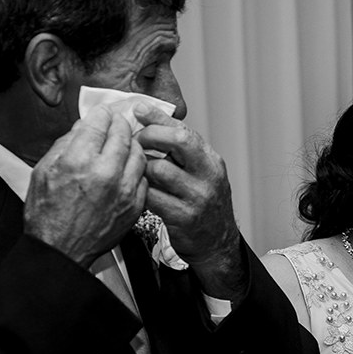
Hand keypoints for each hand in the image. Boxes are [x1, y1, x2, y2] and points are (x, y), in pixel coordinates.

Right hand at [24, 105, 146, 266]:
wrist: (61, 249)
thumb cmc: (48, 215)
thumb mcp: (43, 171)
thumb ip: (66, 144)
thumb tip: (83, 127)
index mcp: (79, 162)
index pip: (99, 123)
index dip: (101, 114)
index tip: (102, 113)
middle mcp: (105, 174)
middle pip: (123, 134)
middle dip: (119, 124)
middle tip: (115, 123)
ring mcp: (124, 191)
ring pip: (139, 153)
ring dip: (132, 144)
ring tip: (123, 144)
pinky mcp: (135, 205)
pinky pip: (143, 177)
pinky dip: (136, 168)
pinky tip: (127, 168)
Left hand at [134, 104, 245, 298]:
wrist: (216, 242)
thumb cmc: (203, 204)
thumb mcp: (201, 173)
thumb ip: (181, 150)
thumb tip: (150, 120)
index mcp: (211, 161)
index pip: (185, 130)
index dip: (159, 118)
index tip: (139, 110)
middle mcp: (208, 176)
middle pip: (178, 141)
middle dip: (150, 136)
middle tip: (136, 142)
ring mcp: (197, 197)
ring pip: (159, 169)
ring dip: (141, 167)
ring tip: (137, 171)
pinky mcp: (183, 217)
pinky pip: (151, 196)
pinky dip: (140, 191)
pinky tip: (139, 191)